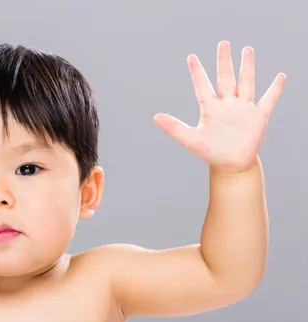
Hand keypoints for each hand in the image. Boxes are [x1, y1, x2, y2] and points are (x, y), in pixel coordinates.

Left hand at [154, 40, 285, 172]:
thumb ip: (174, 127)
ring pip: (245, 83)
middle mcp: (227, 104)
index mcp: (210, 108)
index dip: (197, 72)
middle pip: (225, 78)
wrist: (230, 164)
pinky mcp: (257, 117)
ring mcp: (243, 109)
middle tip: (223, 43)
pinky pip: (268, 101)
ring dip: (247, 67)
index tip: (191, 57)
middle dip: (224, 61)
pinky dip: (275, 90)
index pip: (202, 85)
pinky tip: (280, 77)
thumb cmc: (210, 151)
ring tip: (247, 49)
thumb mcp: (190, 139)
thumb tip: (155, 117)